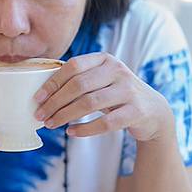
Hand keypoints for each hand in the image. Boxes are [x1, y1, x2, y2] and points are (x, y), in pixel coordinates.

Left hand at [33, 53, 174, 141]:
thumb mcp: (102, 79)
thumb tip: (43, 93)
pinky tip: (72, 132)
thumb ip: (80, 79)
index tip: (37, 98)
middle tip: (40, 115)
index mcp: (105, 59)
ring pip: (90, 103)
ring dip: (65, 115)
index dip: (53, 82)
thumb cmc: (117, 94)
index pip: (74, 66)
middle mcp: (118, 71)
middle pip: (79, 85)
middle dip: (55, 102)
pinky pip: (106, 122)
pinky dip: (85, 129)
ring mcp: (128, 91)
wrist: (153, 110)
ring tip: (51, 124)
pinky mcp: (136, 112)